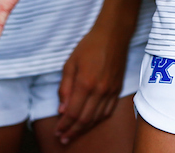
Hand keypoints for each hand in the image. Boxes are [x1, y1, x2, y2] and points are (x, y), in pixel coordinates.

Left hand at [53, 23, 130, 143]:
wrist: (113, 35)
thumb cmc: (89, 46)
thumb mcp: (70, 63)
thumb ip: (64, 88)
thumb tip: (62, 109)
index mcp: (85, 83)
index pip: (72, 113)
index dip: (64, 125)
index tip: (57, 132)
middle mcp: (99, 90)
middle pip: (85, 119)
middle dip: (72, 132)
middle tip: (63, 139)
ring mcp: (110, 91)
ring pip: (97, 118)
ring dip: (84, 128)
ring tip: (74, 133)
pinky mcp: (117, 89)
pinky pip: (108, 111)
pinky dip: (98, 120)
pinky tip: (90, 122)